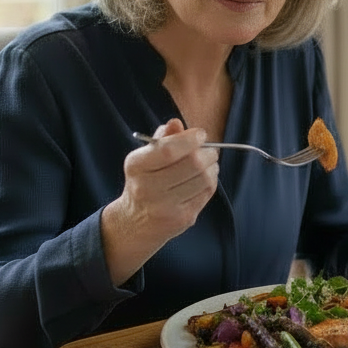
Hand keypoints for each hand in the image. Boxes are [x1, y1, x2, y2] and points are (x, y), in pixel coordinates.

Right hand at [101, 119, 219, 283]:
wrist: (135, 223)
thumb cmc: (145, 181)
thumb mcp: (145, 157)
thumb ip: (162, 138)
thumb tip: (176, 124)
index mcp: (136, 166)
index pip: (168, 150)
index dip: (190, 139)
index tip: (200, 134)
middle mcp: (147, 188)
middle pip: (192, 164)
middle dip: (208, 153)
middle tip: (210, 151)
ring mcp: (165, 206)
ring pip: (204, 179)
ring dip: (212, 168)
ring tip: (209, 164)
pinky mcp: (181, 219)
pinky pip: (206, 194)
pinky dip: (211, 182)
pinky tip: (204, 180)